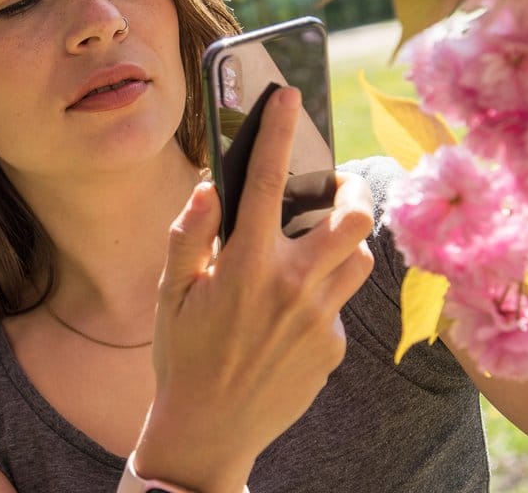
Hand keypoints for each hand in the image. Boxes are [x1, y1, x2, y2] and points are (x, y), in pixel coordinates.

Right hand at [132, 87, 375, 492]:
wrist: (209, 432)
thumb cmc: (181, 356)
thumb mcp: (169, 293)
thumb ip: (188, 235)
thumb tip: (210, 188)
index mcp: (245, 266)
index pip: (267, 181)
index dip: (278, 130)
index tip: (288, 95)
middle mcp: (291, 287)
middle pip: (351, 218)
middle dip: (350, 191)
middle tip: (333, 189)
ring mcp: (319, 319)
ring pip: (358, 260)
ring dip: (342, 242)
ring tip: (315, 244)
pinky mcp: (332, 347)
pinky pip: (338, 304)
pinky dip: (321, 294)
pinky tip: (289, 313)